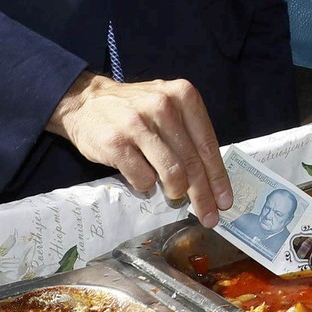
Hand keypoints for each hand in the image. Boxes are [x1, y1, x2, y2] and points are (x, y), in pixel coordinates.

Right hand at [46, 71, 232, 226]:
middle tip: (209, 216)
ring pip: (172, 173)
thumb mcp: (168, 109)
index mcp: (183, 95)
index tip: (225, 201)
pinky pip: (143, 179)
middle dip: (203, 196)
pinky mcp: (116, 143)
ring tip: (173, 194)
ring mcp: (138, 124)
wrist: (86, 102)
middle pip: (192, 163)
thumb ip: (189, 136)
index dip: (219, 178)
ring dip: (176, 191)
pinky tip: (142, 178)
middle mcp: (163, 106)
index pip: (207, 145)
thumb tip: (211, 181)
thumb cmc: (135, 111)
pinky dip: (146, 187)